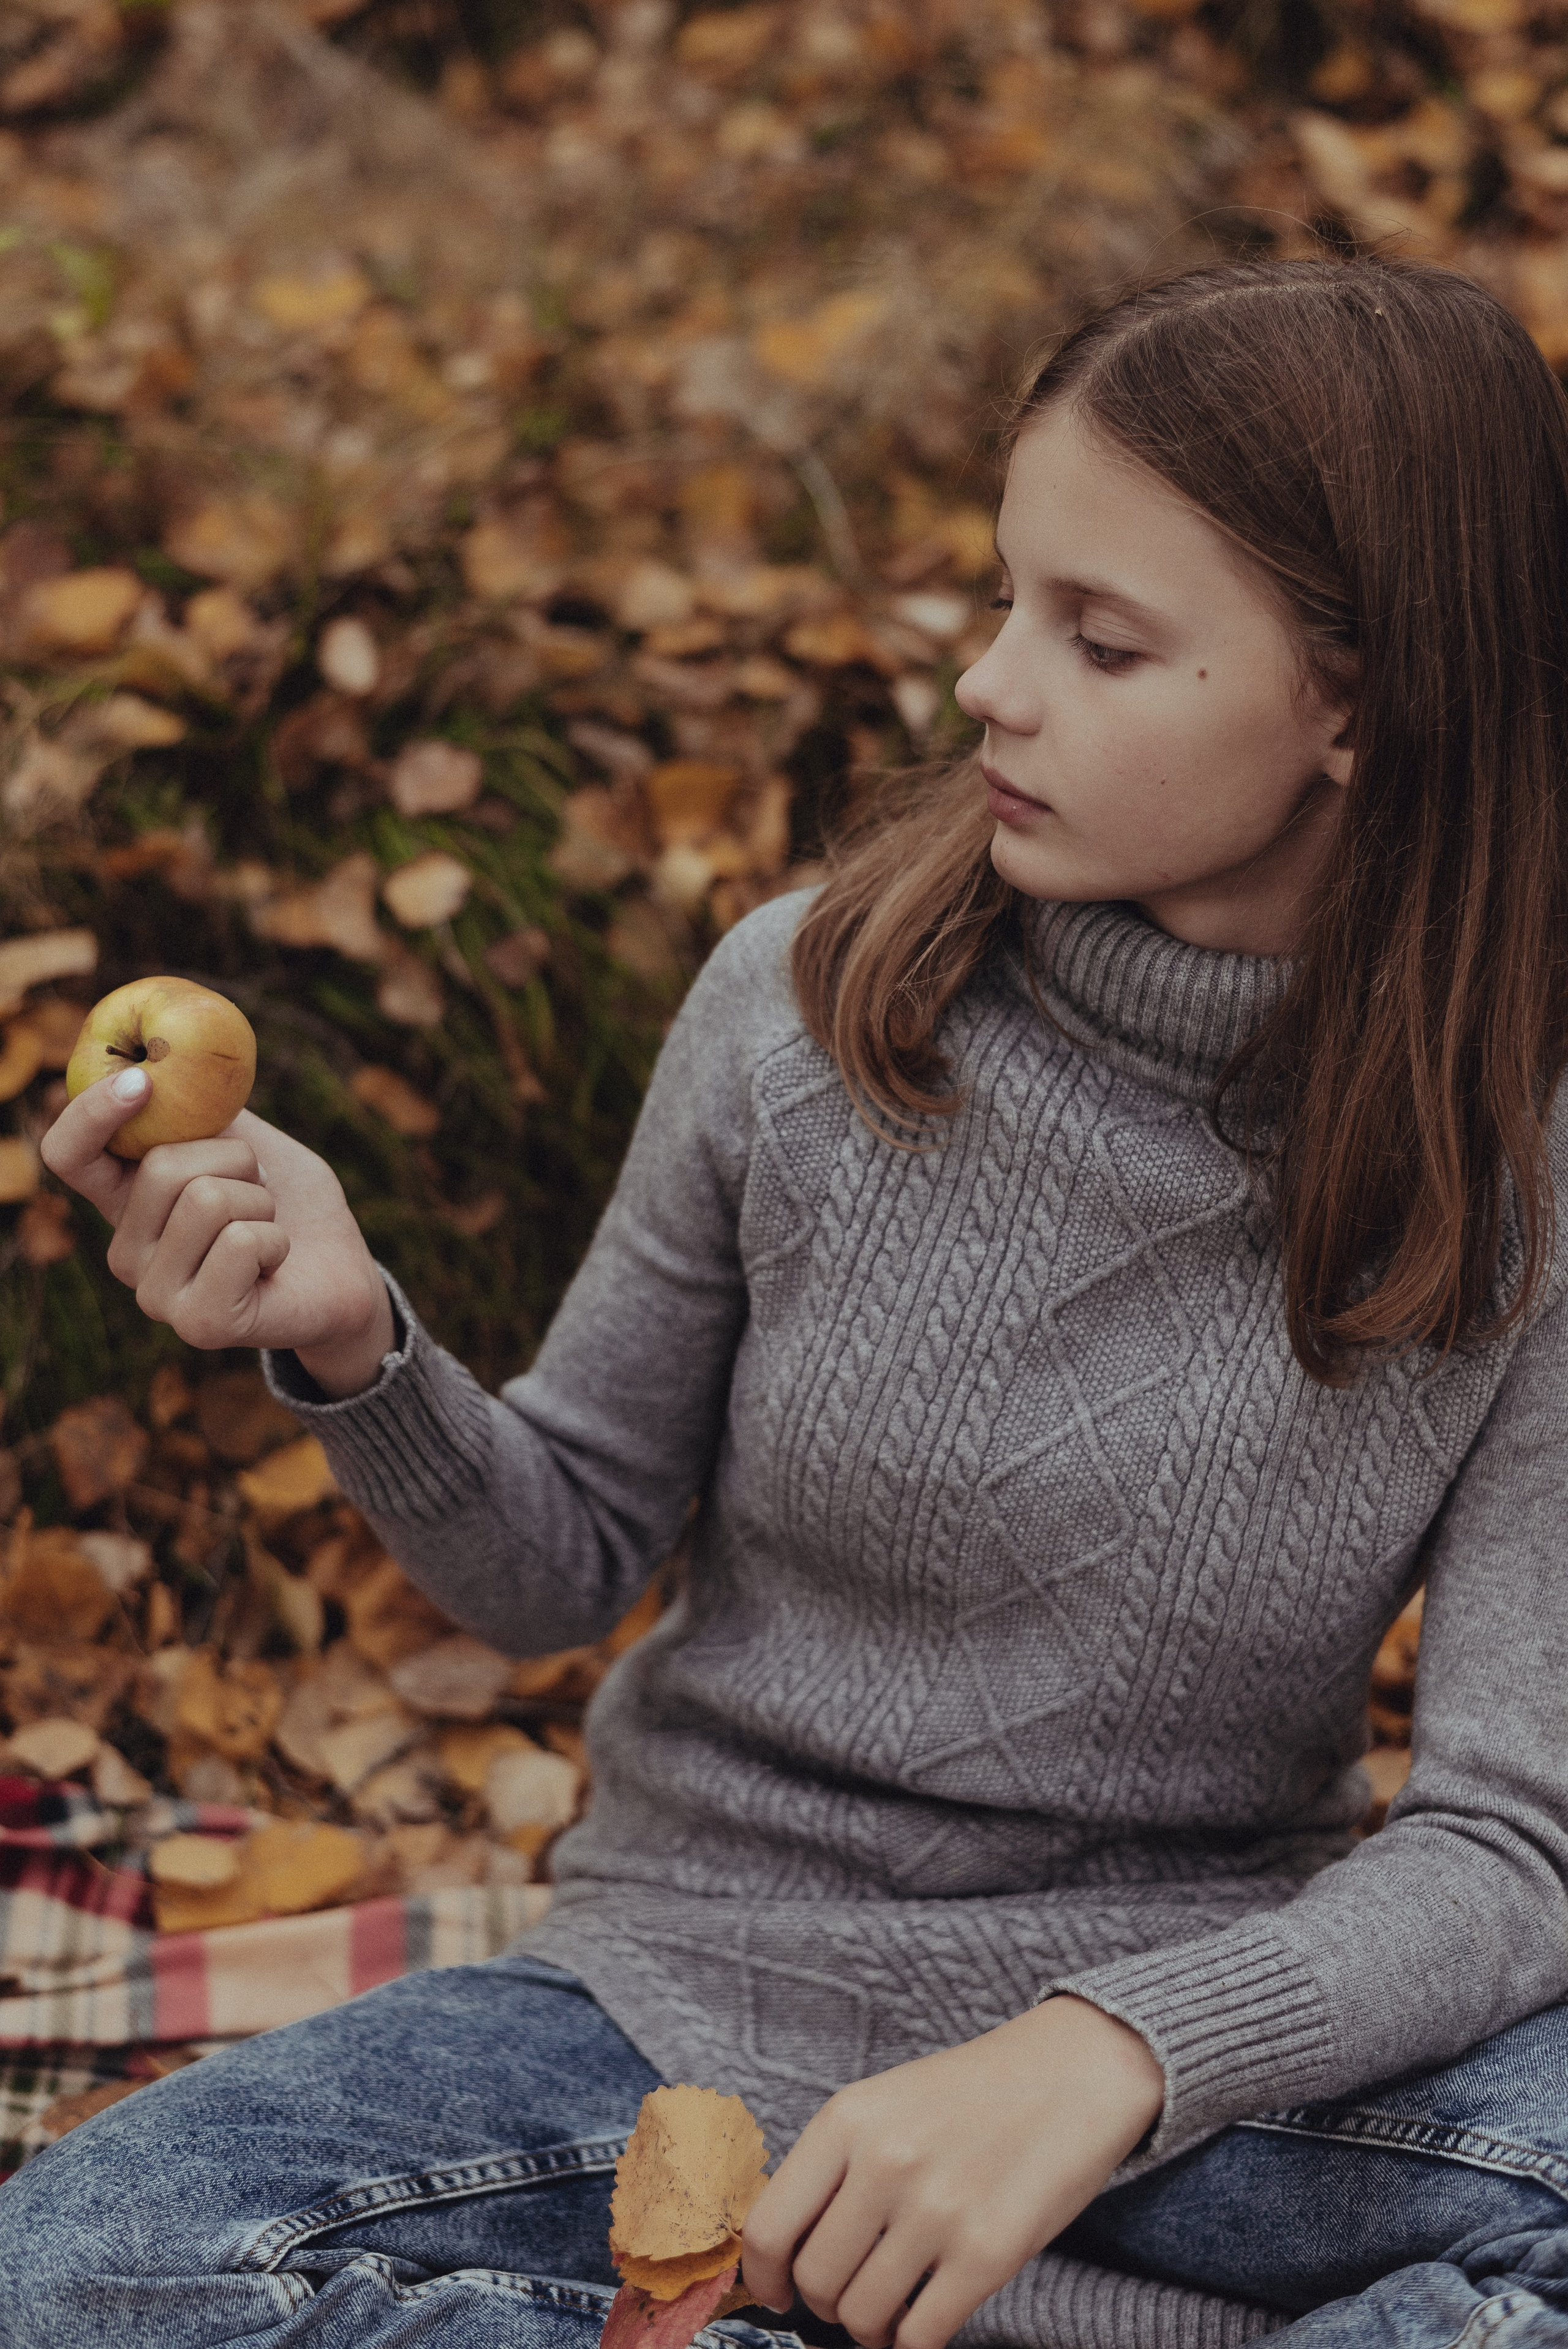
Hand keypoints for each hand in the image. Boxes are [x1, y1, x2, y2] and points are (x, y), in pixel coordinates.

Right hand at [41, 1068, 395, 1396]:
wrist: (344, 1272)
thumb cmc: (290, 1202)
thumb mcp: (241, 1140)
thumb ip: (194, 1111)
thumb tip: (152, 1063)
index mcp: (126, 1202)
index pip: (67, 1154)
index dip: (91, 1112)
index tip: (143, 1080)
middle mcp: (127, 1253)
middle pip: (161, 1166)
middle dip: (236, 1160)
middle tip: (257, 1191)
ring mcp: (157, 1295)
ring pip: (204, 1200)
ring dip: (260, 1201)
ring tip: (267, 1227)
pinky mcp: (198, 1323)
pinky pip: (239, 1242)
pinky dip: (275, 1239)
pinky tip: (275, 1265)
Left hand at [740, 1997, 1163, 2348]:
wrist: (1072, 2072)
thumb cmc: (973, 2094)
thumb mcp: (885, 2104)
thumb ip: (834, 2167)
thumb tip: (785, 2253)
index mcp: (847, 2119)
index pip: (769, 2228)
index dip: (763, 2278)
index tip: (777, 2294)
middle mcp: (884, 2163)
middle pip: (814, 2282)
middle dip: (826, 2305)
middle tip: (853, 2295)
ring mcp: (937, 2210)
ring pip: (863, 2317)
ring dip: (872, 2329)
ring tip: (893, 2309)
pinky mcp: (989, 2253)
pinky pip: (921, 2336)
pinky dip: (913, 2344)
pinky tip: (926, 2318)